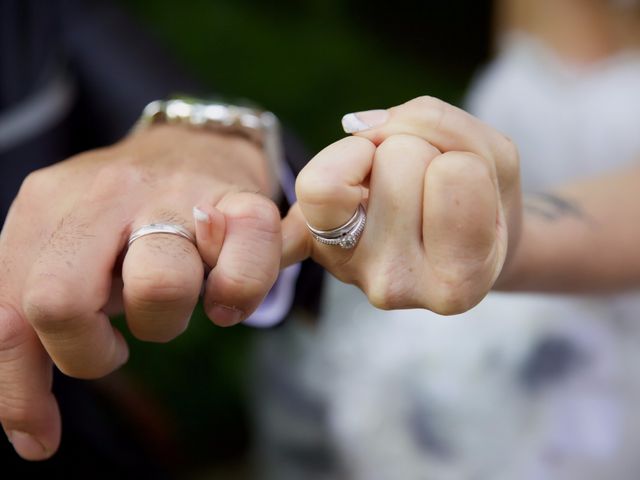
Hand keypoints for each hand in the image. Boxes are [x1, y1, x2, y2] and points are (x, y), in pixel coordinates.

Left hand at [0, 125, 280, 458]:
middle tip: (115, 345)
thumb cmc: (127, 218)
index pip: (6, 308)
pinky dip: (237, 300)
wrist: (198, 143)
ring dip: (165, 324)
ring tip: (174, 304)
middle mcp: (107, 192)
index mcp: (48, 204)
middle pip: (60, 300)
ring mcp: (177, 194)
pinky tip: (226, 302)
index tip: (38, 434)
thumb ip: (29, 320)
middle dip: (88, 354)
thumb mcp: (65, 252)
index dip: (16, 387)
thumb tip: (32, 436)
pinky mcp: (242, 203)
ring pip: (160, 288)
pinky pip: (242, 274)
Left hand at [283, 96, 521, 312]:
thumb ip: (444, 126)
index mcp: (457, 282)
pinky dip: (292, 209)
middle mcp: (394, 284)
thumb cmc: (475, 203)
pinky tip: (304, 213)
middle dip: (421, 154)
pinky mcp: (312, 245)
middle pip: (400, 156)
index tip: (464, 191)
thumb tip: (360, 125)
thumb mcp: (493, 162)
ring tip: (396, 191)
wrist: (449, 251)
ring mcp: (346, 267)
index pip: (453, 171)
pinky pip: (290, 216)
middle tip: (427, 191)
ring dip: (379, 154)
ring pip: (355, 155)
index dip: (463, 161)